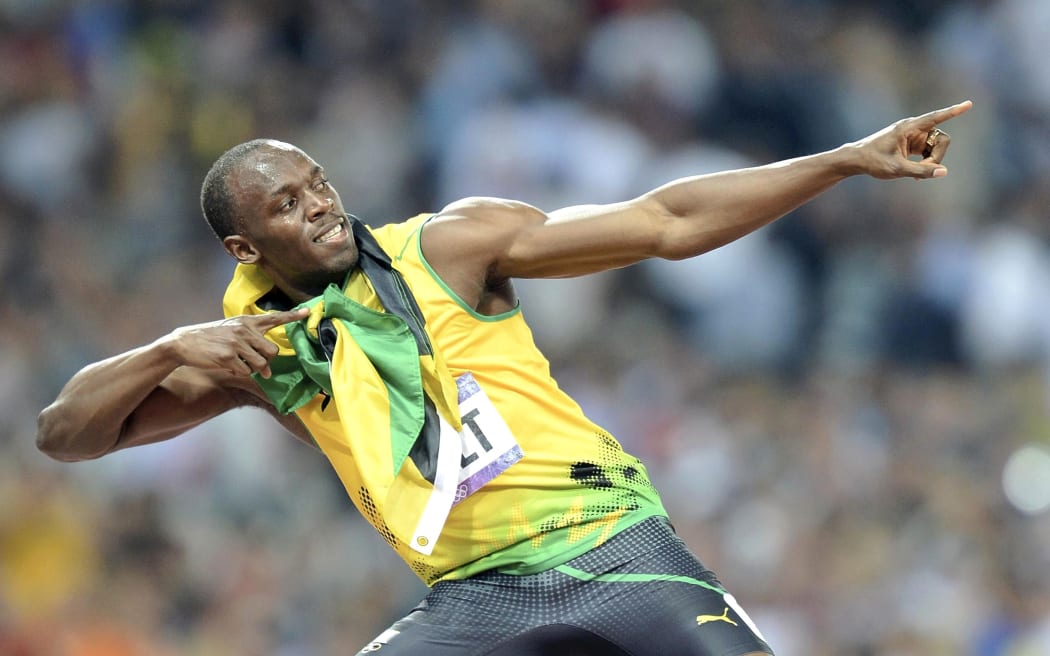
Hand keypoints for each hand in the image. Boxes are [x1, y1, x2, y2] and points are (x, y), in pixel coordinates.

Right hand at [162, 307, 308, 378]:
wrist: (184, 343)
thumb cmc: (211, 338)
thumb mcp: (232, 330)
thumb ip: (252, 342)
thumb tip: (266, 368)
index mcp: (247, 321)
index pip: (274, 317)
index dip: (292, 316)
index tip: (308, 312)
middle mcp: (244, 330)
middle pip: (273, 350)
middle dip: (267, 360)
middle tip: (254, 361)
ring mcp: (237, 343)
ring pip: (261, 363)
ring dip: (254, 369)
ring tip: (240, 364)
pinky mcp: (229, 356)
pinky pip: (246, 371)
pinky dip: (240, 372)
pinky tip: (229, 366)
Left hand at [848, 100, 972, 179]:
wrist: (856, 160)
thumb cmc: (873, 161)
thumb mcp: (897, 169)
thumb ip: (921, 171)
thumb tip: (944, 172)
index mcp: (909, 127)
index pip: (936, 117)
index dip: (954, 111)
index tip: (969, 104)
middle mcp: (914, 128)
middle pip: (941, 140)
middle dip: (937, 157)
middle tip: (923, 173)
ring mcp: (913, 136)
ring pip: (936, 147)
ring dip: (931, 162)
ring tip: (916, 176)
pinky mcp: (912, 144)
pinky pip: (928, 152)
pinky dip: (926, 164)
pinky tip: (916, 176)